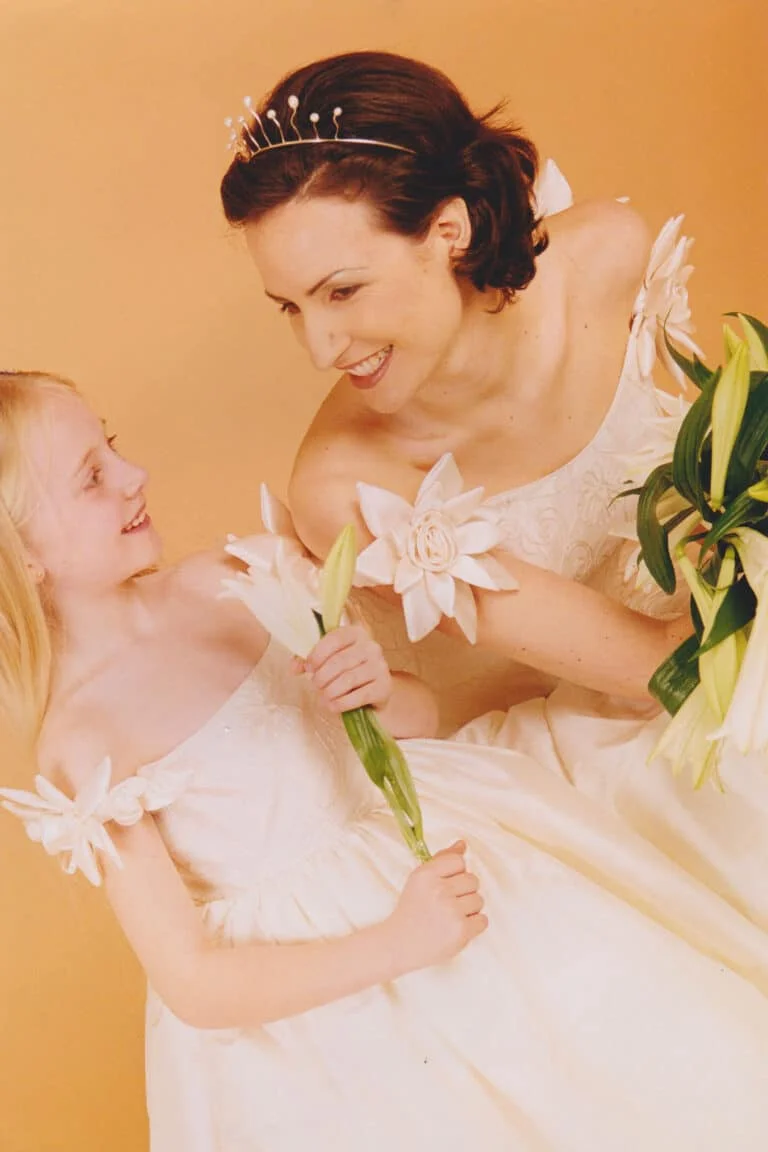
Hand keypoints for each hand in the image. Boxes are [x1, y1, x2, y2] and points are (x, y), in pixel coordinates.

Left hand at [299, 624, 391, 712]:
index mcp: (356, 633)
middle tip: (315, 685)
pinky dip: (341, 703)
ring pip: (348, 679)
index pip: (335, 638)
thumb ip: (309, 661)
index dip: (318, 654)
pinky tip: (332, 706)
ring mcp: (380, 666)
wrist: (373, 693)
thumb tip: (294, 668)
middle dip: (322, 676)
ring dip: (330, 691)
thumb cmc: (347, 673)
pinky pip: (359, 696)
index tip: (308, 667)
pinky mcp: (384, 687)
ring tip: (323, 697)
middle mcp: (371, 647)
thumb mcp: (328, 661)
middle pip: (340, 661)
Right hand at [386, 841, 486, 974]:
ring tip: (451, 916)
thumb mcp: (420, 879)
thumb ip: (441, 859)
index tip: (445, 885)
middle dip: (464, 891)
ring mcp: (451, 911)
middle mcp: (439, 890)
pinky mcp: (461, 931)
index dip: (456, 874)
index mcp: (426, 874)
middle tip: (447, 903)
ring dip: (469, 909)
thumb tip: (462, 844)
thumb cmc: (412, 909)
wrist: (399, 944)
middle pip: (473, 880)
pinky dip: (474, 925)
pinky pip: (483, 920)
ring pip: (479, 900)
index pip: (459, 861)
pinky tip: (457, 927)